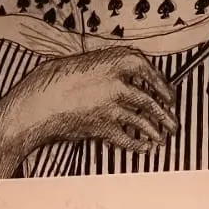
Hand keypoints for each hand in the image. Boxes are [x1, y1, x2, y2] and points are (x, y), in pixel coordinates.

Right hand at [0, 47, 178, 176]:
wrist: (35, 103)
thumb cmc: (53, 81)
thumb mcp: (82, 65)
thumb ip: (105, 70)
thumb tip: (125, 79)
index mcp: (111, 60)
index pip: (146, 69)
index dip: (161, 82)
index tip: (168, 93)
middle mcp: (115, 82)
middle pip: (149, 99)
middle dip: (165, 113)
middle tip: (173, 121)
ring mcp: (111, 105)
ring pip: (143, 121)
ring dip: (156, 130)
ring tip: (164, 137)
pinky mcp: (103, 127)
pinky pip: (127, 139)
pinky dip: (138, 145)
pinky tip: (145, 148)